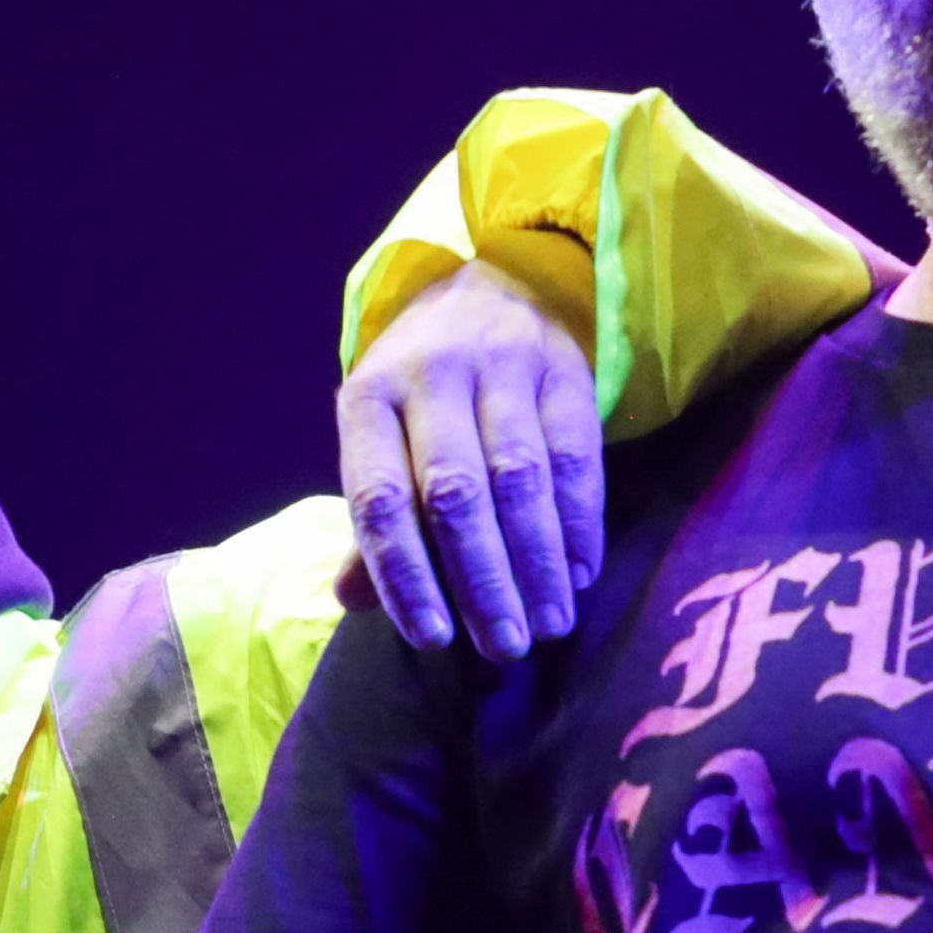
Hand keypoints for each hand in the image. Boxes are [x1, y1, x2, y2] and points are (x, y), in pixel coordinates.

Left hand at [336, 259, 602, 658]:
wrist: (490, 285)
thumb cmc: (425, 389)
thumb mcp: (383, 435)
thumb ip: (373, 519)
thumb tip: (352, 603)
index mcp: (368, 397)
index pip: (379, 498)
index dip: (404, 575)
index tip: (433, 638)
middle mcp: (431, 375)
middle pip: (455, 494)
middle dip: (482, 580)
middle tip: (504, 647)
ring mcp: (502, 366)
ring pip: (520, 480)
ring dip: (537, 563)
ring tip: (549, 624)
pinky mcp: (564, 369)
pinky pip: (577, 457)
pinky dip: (580, 524)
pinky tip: (580, 573)